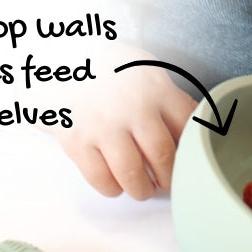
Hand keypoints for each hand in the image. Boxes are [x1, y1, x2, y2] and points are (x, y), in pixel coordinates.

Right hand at [55, 45, 198, 199]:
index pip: (186, 126)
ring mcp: (103, 125)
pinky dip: (111, 188)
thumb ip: (168, 96)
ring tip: (142, 190)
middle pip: (162, 155)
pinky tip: (115, 186)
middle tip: (166, 183)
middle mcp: (132, 107)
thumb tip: (194, 126)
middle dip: (168, 177)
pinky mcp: (77, 140)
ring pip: (132, 173)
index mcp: (155, 87)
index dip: (190, 150)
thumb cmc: (105, 67)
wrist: (58, 62)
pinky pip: (100, 177)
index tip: (188, 162)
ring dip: (141, 189)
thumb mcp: (144, 68)